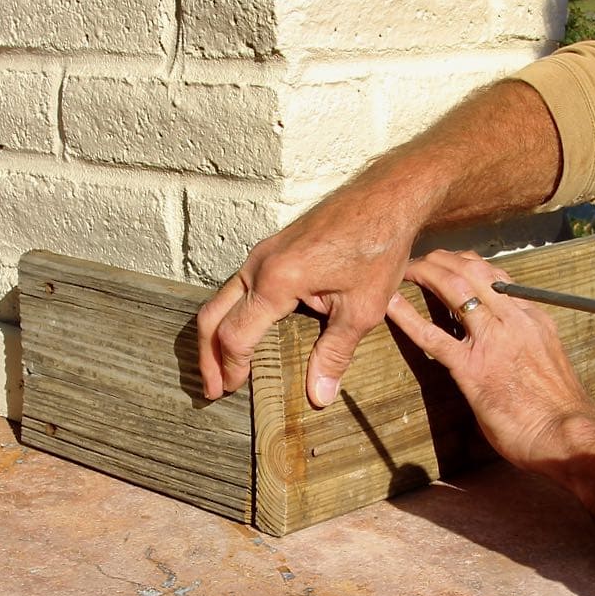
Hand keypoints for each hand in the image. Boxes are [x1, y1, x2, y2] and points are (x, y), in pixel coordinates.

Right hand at [196, 186, 419, 404]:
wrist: (386, 199)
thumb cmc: (377, 248)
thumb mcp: (362, 309)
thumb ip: (334, 353)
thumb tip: (318, 396)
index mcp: (276, 280)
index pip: (236, 335)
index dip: (231, 367)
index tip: (231, 391)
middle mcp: (260, 263)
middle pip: (212, 315)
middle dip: (208, 355)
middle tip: (212, 388)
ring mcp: (264, 252)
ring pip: (223, 298)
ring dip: (217, 334)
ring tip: (222, 366)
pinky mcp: (274, 248)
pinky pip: (241, 285)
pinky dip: (233, 314)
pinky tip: (247, 332)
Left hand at [386, 250, 594, 471]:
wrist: (569, 435)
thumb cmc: (561, 409)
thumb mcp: (549, 362)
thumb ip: (528, 346)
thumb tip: (511, 348)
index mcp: (533, 318)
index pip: (498, 276)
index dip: (469, 265)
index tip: (452, 263)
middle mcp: (513, 320)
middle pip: (474, 271)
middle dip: (443, 260)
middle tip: (422, 260)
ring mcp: (492, 342)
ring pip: (454, 290)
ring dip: (426, 274)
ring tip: (407, 270)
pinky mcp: (472, 370)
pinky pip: (432, 336)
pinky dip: (407, 317)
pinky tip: (390, 305)